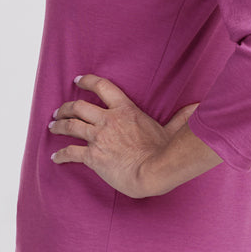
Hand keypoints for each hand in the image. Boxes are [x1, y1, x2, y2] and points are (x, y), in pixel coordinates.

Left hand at [49, 73, 200, 197]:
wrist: (153, 171)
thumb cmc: (164, 151)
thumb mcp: (174, 129)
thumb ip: (182, 116)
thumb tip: (198, 106)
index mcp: (125, 110)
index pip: (102, 87)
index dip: (87, 81)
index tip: (77, 80)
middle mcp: (108, 120)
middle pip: (79, 106)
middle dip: (65, 107)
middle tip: (58, 110)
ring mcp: (98, 137)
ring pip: (70, 126)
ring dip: (58, 125)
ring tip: (52, 126)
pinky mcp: (93, 156)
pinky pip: (71, 152)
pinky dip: (61, 155)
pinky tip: (55, 158)